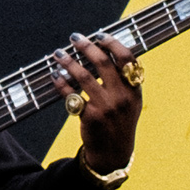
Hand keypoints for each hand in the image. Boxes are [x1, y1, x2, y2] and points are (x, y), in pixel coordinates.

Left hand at [62, 33, 141, 172]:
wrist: (113, 153)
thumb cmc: (120, 122)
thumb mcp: (131, 101)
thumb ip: (124, 79)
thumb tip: (107, 50)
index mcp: (134, 90)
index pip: (127, 58)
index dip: (112, 43)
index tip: (99, 35)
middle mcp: (122, 97)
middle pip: (103, 63)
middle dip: (86, 46)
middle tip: (74, 38)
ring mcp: (107, 108)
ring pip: (84, 77)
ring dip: (68, 62)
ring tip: (58, 54)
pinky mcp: (91, 118)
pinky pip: (71, 95)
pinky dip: (61, 84)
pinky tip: (54, 76)